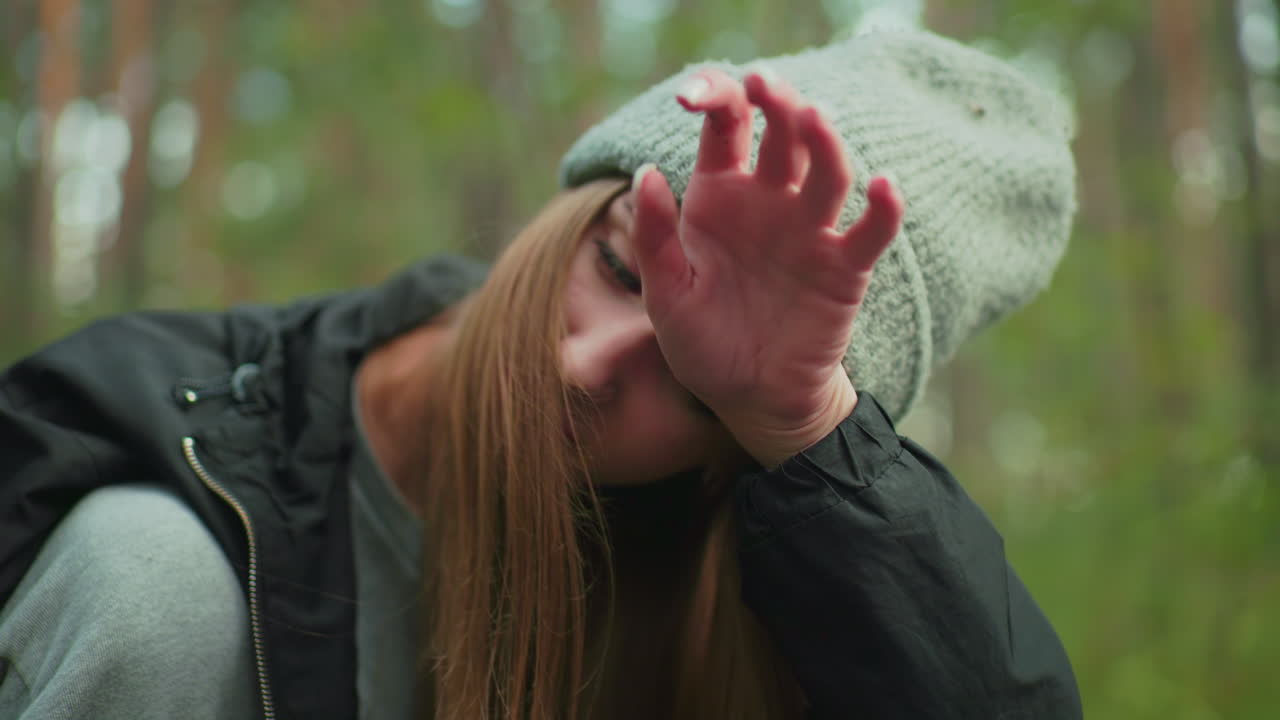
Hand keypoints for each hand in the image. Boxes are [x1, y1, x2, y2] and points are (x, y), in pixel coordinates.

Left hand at [630, 68, 903, 466]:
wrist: (749, 400)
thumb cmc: (702, 343)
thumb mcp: (666, 295)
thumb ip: (655, 237)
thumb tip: (646, 172)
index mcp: (719, 196)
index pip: (725, 127)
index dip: (715, 97)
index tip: (693, 94)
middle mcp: (769, 202)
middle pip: (782, 134)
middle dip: (776, 104)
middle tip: (764, 84)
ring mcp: (810, 231)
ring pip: (827, 171)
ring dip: (823, 142)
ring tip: (813, 118)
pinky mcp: (845, 267)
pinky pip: (870, 230)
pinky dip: (883, 208)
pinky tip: (883, 186)